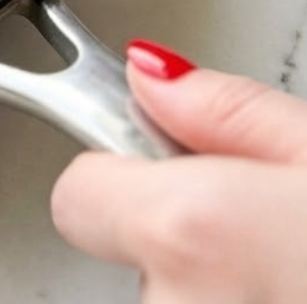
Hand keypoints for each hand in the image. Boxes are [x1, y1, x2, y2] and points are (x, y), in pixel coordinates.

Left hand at [51, 39, 306, 301]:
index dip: (116, 167)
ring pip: (166, 294)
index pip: (74, 191)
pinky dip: (223, 301)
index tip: (153, 154)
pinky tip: (281, 289)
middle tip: (252, 216)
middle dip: (174, 228)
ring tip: (283, 264)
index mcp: (187, 231)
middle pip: (125, 245)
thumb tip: (149, 76)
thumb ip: (224, 109)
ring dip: (205, 276)